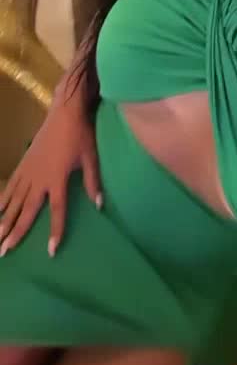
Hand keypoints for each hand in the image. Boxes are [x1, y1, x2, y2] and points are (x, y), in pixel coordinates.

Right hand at [0, 108, 101, 256]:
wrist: (65, 112)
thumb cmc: (81, 135)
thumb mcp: (91, 158)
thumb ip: (93, 182)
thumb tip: (99, 205)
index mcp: (58, 178)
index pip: (57, 210)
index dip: (55, 231)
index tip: (51, 251)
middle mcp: (39, 178)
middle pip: (26, 210)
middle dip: (16, 232)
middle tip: (5, 252)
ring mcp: (28, 170)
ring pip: (14, 200)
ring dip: (4, 220)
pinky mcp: (24, 163)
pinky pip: (10, 185)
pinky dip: (2, 199)